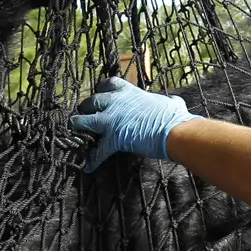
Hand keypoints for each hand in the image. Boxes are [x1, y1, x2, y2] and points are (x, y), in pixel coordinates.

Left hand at [70, 77, 199, 171]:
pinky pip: (98, 151)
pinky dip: (92, 160)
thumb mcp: (171, 103)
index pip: (109, 84)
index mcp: (130, 92)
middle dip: (86, 107)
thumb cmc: (174, 116)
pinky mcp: (113, 139)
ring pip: (85, 121)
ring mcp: (112, 121)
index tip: (101, 94)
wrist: (174, 131)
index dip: (102, 90)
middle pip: (92, 101)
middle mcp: (116, 103)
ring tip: (74, 130)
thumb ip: (167, 102)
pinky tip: (87, 166)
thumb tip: (175, 102)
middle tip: (85, 113)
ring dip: (78, 125)